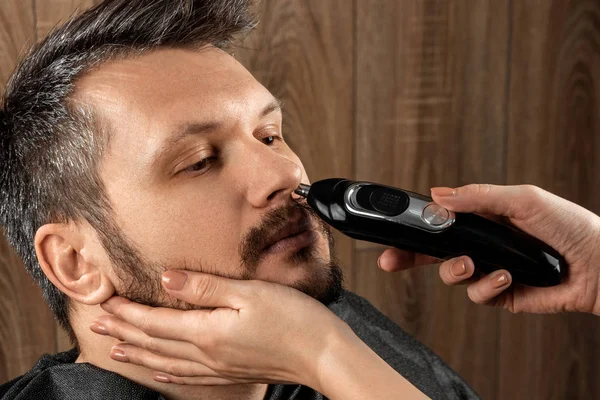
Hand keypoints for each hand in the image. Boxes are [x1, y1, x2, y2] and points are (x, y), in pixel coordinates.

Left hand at [91, 272, 427, 398]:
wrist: (322, 354)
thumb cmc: (293, 319)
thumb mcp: (249, 293)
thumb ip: (206, 287)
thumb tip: (168, 278)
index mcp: (209, 331)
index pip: (157, 321)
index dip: (129, 313)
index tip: (106, 304)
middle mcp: (208, 353)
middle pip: (155, 343)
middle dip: (125, 333)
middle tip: (99, 326)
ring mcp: (219, 366)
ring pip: (167, 362)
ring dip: (139, 354)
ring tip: (117, 351)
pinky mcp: (232, 372)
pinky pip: (189, 376)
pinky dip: (167, 374)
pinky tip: (161, 373)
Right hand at [378, 184, 599, 314]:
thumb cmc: (569, 225)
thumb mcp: (522, 199)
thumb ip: (478, 197)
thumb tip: (439, 194)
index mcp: (482, 219)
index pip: (439, 222)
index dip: (415, 227)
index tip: (394, 229)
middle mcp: (481, 245)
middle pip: (433, 252)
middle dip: (408, 257)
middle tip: (389, 260)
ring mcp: (489, 270)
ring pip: (452, 275)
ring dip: (456, 270)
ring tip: (473, 264)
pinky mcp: (501, 294)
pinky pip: (477, 295)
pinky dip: (488, 286)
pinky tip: (507, 276)